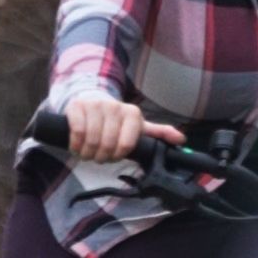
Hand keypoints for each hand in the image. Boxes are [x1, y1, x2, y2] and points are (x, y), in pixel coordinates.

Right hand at [65, 98, 180, 161]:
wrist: (92, 100)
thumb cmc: (116, 120)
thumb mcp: (138, 126)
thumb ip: (158, 133)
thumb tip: (181, 140)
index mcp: (132, 114)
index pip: (126, 145)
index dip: (118, 156)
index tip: (114, 156)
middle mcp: (115, 107)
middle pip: (107, 145)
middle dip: (101, 157)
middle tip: (99, 157)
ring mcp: (95, 105)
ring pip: (92, 140)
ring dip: (88, 153)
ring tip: (88, 153)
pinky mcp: (77, 106)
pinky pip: (77, 131)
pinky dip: (76, 144)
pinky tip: (77, 146)